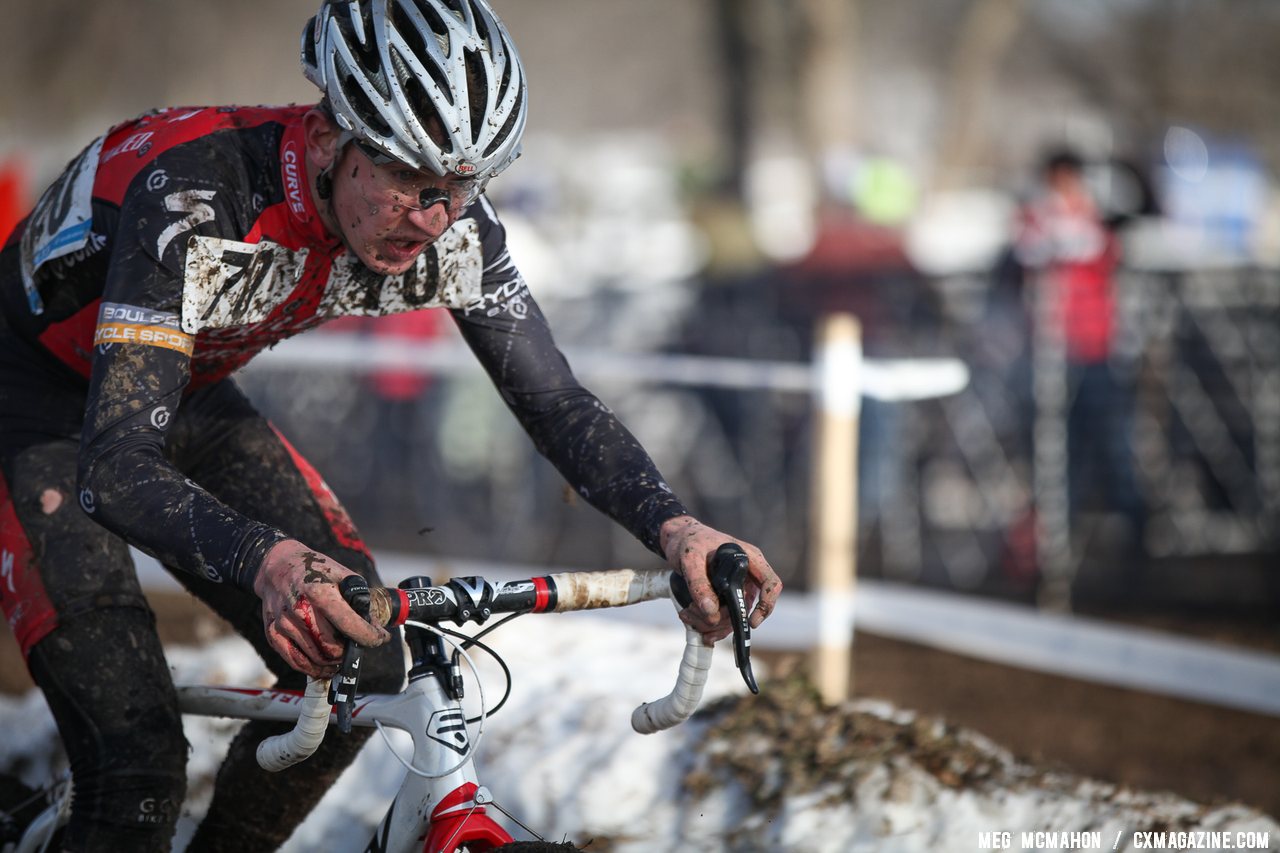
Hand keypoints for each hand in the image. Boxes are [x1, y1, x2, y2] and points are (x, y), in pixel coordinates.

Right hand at [253, 539, 390, 677]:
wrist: (278, 567)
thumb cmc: (314, 571)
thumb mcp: (342, 575)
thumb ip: (361, 599)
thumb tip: (375, 625)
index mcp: (319, 592)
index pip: (349, 624)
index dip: (369, 636)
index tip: (380, 638)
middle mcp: (300, 609)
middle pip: (332, 646)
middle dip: (350, 651)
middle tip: (357, 646)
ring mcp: (284, 623)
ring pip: (316, 657)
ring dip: (334, 662)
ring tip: (343, 656)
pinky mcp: (273, 633)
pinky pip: (296, 661)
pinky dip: (314, 668)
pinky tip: (325, 665)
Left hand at [659, 516, 781, 643]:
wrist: (679, 540)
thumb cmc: (689, 540)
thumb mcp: (690, 558)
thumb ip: (699, 582)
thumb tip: (710, 611)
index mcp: (748, 558)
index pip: (770, 583)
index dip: (766, 605)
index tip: (751, 621)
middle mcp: (746, 575)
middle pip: (746, 607)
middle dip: (721, 618)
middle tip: (693, 613)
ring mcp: (737, 587)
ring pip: (733, 617)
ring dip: (709, 623)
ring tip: (687, 614)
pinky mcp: (725, 597)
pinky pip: (723, 618)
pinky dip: (707, 624)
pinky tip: (691, 620)